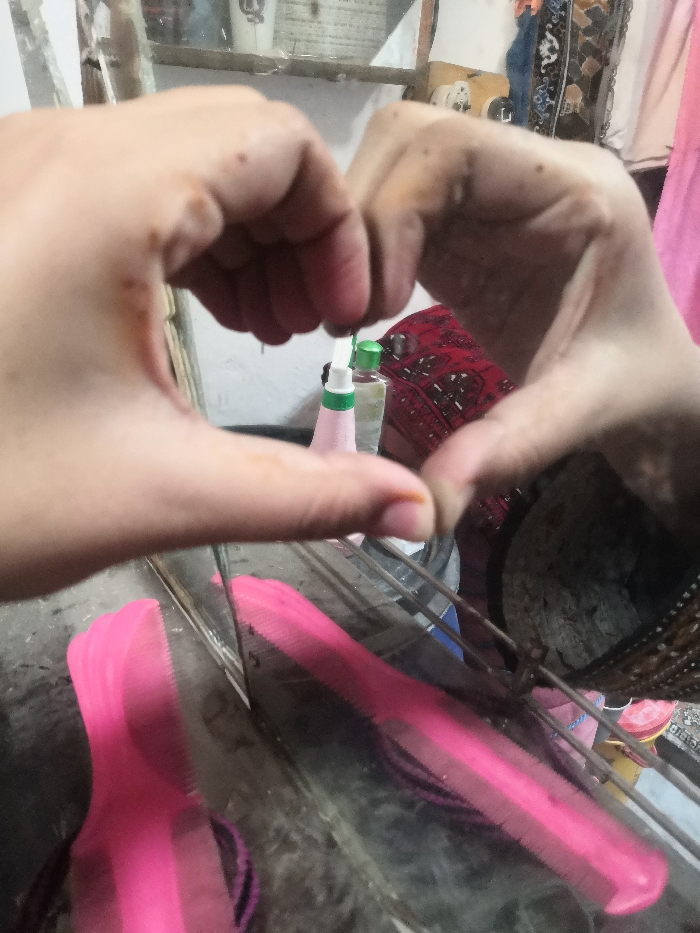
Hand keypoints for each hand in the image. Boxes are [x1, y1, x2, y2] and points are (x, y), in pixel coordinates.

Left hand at [0, 89, 433, 597]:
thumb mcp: (163, 494)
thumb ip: (308, 496)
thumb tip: (409, 510)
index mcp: (107, 197)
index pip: (281, 142)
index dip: (339, 227)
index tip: (344, 317)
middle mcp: (60, 153)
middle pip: (238, 141)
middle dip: (299, 231)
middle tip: (308, 326)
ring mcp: (26, 170)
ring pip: (186, 158)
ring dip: (247, 234)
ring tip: (260, 328)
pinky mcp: (13, 203)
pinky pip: (132, 183)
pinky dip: (189, 236)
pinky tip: (198, 310)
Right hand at [348, 103, 699, 536]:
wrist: (645, 380)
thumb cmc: (631, 385)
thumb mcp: (582, 412)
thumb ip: (509, 447)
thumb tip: (427, 503)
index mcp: (573, 190)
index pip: (451, 150)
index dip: (389, 214)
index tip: (374, 309)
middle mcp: (528, 171)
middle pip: (406, 140)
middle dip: (357, 222)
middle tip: (347, 316)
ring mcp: (491, 193)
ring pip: (388, 165)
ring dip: (350, 235)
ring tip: (349, 317)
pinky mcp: (462, 223)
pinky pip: (391, 207)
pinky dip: (359, 251)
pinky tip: (359, 310)